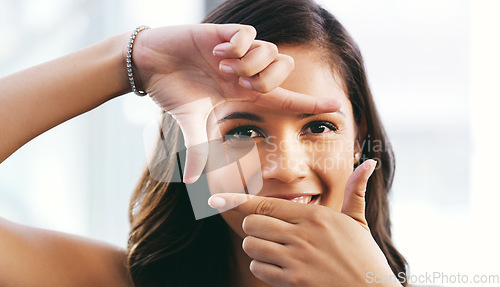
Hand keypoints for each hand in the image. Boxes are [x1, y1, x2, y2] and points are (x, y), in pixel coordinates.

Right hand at [130, 24, 340, 182]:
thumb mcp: (190, 124)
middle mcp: (246, 71)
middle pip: (283, 69)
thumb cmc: (173, 92)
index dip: (311, 102)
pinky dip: (238, 46)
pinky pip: (249, 35)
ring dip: (249, 64)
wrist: (150, 66)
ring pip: (269, 51)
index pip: (286, 97)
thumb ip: (198, 150)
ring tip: (222, 68)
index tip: (337, 107)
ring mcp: (237, 51)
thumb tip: (192, 183)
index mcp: (243, 91)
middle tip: (238, 84)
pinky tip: (217, 53)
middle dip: (267, 79)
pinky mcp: (224, 33)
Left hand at [208, 160, 401, 286]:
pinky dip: (263, 269)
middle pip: (253, 223)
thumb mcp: (359, 222)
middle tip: (270, 235)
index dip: (236, 200)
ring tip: (276, 253)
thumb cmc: (365, 256)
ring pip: (252, 247)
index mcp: (314, 216)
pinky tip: (281, 270)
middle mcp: (302, 234)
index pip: (265, 203)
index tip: (213, 198)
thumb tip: (370, 163)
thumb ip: (356, 191)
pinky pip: (259, 269)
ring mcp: (297, 259)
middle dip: (255, 230)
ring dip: (257, 250)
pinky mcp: (294, 281)